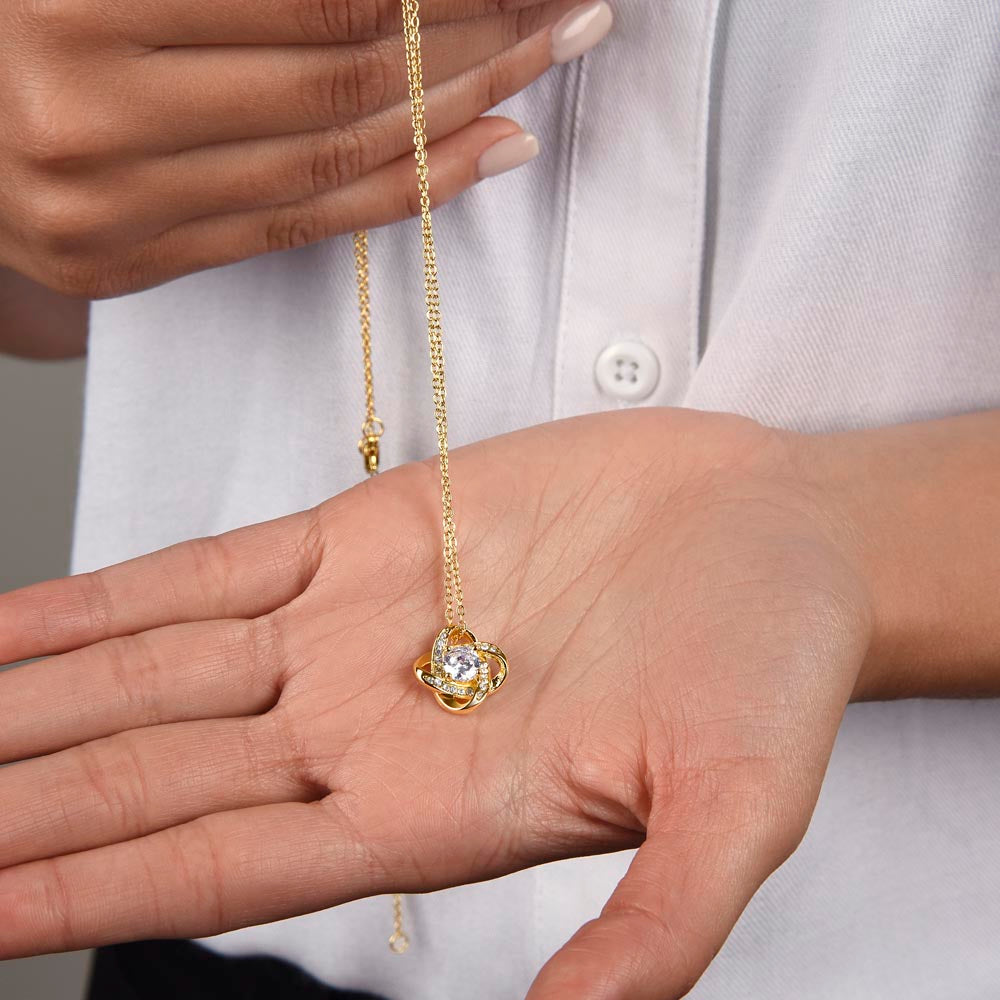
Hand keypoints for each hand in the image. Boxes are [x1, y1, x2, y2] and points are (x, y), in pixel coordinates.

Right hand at [0, 0, 606, 297]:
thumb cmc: (29, 14)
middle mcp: (83, 106)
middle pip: (343, 73)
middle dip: (481, 37)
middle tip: (569, 12)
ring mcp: (101, 202)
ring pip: (333, 157)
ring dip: (463, 112)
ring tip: (544, 69)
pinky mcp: (121, 260)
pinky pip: (296, 226)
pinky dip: (405, 191)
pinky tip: (484, 153)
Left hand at [0, 408, 873, 997]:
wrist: (781, 532)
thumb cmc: (777, 666)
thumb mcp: (744, 801)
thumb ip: (658, 922)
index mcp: (439, 809)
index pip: (225, 867)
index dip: (91, 891)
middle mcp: (373, 725)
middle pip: (161, 775)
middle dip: (31, 796)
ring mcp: (361, 624)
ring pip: (163, 670)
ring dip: (44, 698)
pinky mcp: (374, 532)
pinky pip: (214, 570)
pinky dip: (115, 595)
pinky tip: (29, 623)